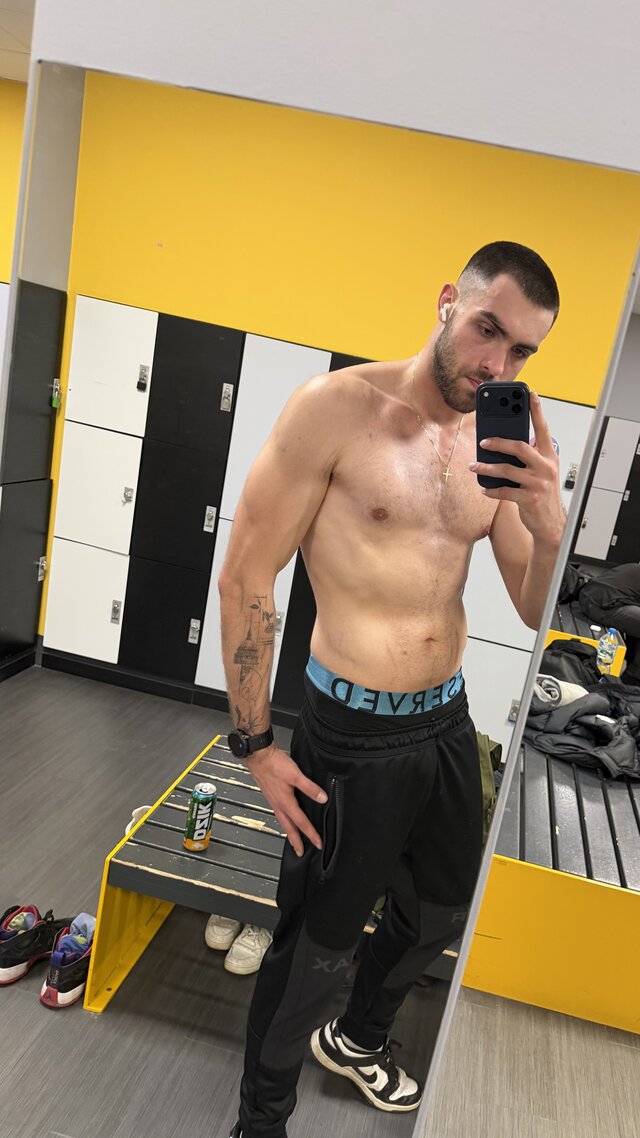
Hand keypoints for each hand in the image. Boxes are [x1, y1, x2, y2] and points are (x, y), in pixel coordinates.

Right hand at [246, 744, 327, 856]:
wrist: (258, 756)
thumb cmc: (274, 764)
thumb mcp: (296, 775)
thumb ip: (310, 787)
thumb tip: (323, 799)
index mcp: (286, 803)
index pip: (301, 823)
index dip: (311, 834)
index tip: (318, 844)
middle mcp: (278, 805)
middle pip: (289, 828)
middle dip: (296, 841)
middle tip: (300, 852)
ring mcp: (273, 801)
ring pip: (283, 822)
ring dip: (289, 832)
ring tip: (293, 839)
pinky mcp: (270, 795)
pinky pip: (278, 814)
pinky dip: (284, 821)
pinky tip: (285, 817)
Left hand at [470, 391, 563, 545]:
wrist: (551, 523)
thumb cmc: (543, 494)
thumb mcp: (542, 471)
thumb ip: (529, 457)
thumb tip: (504, 444)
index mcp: (549, 456)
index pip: (543, 429)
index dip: (537, 411)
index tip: (530, 394)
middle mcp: (546, 467)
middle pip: (520, 447)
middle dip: (499, 442)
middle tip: (483, 442)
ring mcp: (538, 483)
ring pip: (507, 470)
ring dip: (487, 468)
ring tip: (475, 466)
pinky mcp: (529, 499)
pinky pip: (504, 491)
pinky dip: (492, 490)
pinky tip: (484, 488)